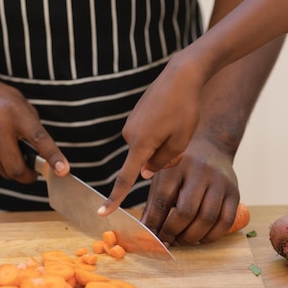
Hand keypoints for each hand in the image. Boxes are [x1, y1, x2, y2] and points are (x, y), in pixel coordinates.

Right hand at [0, 73, 69, 181]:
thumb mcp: (20, 104)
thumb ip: (33, 128)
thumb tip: (44, 157)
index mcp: (16, 113)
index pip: (39, 139)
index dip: (53, 157)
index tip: (63, 170)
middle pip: (17, 169)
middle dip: (29, 176)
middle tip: (33, 173)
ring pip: (4, 172)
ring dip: (13, 169)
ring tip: (12, 152)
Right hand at [99, 53, 204, 214]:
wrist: (181, 74)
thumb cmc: (185, 108)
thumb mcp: (181, 141)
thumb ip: (163, 162)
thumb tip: (145, 172)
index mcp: (140, 144)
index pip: (125, 178)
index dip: (114, 198)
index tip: (102, 213)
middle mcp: (130, 135)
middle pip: (145, 161)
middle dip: (163, 158)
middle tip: (181, 135)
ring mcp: (131, 124)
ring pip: (148, 148)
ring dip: (163, 144)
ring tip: (177, 121)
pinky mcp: (135, 116)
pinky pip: (148, 135)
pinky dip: (160, 133)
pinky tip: (171, 115)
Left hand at [140, 138, 239, 245]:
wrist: (212, 147)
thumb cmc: (181, 167)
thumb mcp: (163, 176)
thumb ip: (154, 203)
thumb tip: (147, 232)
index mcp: (176, 167)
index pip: (163, 199)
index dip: (155, 223)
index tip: (153, 238)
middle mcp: (199, 172)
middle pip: (187, 211)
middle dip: (174, 232)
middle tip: (169, 241)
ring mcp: (219, 182)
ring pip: (207, 218)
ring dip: (193, 237)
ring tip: (183, 240)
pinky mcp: (234, 192)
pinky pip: (226, 221)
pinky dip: (212, 236)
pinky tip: (201, 238)